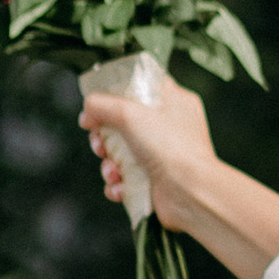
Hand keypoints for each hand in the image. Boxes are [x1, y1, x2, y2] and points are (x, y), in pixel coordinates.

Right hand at [80, 71, 216, 231]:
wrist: (190, 193)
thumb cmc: (170, 147)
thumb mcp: (130, 114)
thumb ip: (101, 104)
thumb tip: (88, 112)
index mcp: (174, 101)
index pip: (141, 86)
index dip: (115, 94)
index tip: (97, 106)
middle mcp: (170, 126)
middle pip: (124, 123)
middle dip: (104, 136)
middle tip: (100, 144)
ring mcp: (164, 154)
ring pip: (121, 153)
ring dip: (109, 164)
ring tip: (113, 171)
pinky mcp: (156, 180)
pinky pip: (127, 178)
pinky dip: (119, 183)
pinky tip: (121, 187)